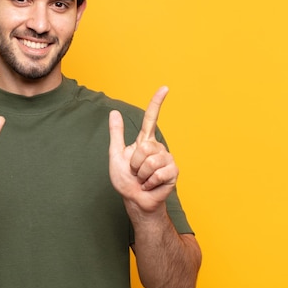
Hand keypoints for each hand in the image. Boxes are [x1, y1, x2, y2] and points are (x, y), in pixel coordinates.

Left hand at [109, 87, 177, 214]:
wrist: (135, 199)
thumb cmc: (125, 180)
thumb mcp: (116, 155)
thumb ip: (116, 134)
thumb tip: (114, 111)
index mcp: (145, 141)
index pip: (152, 118)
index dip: (157, 102)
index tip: (165, 87)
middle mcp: (158, 147)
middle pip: (145, 147)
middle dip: (135, 163)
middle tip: (136, 172)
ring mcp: (167, 159)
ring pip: (151, 160)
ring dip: (142, 174)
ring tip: (143, 179)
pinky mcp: (173, 172)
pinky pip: (159, 172)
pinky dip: (150, 182)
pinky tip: (150, 185)